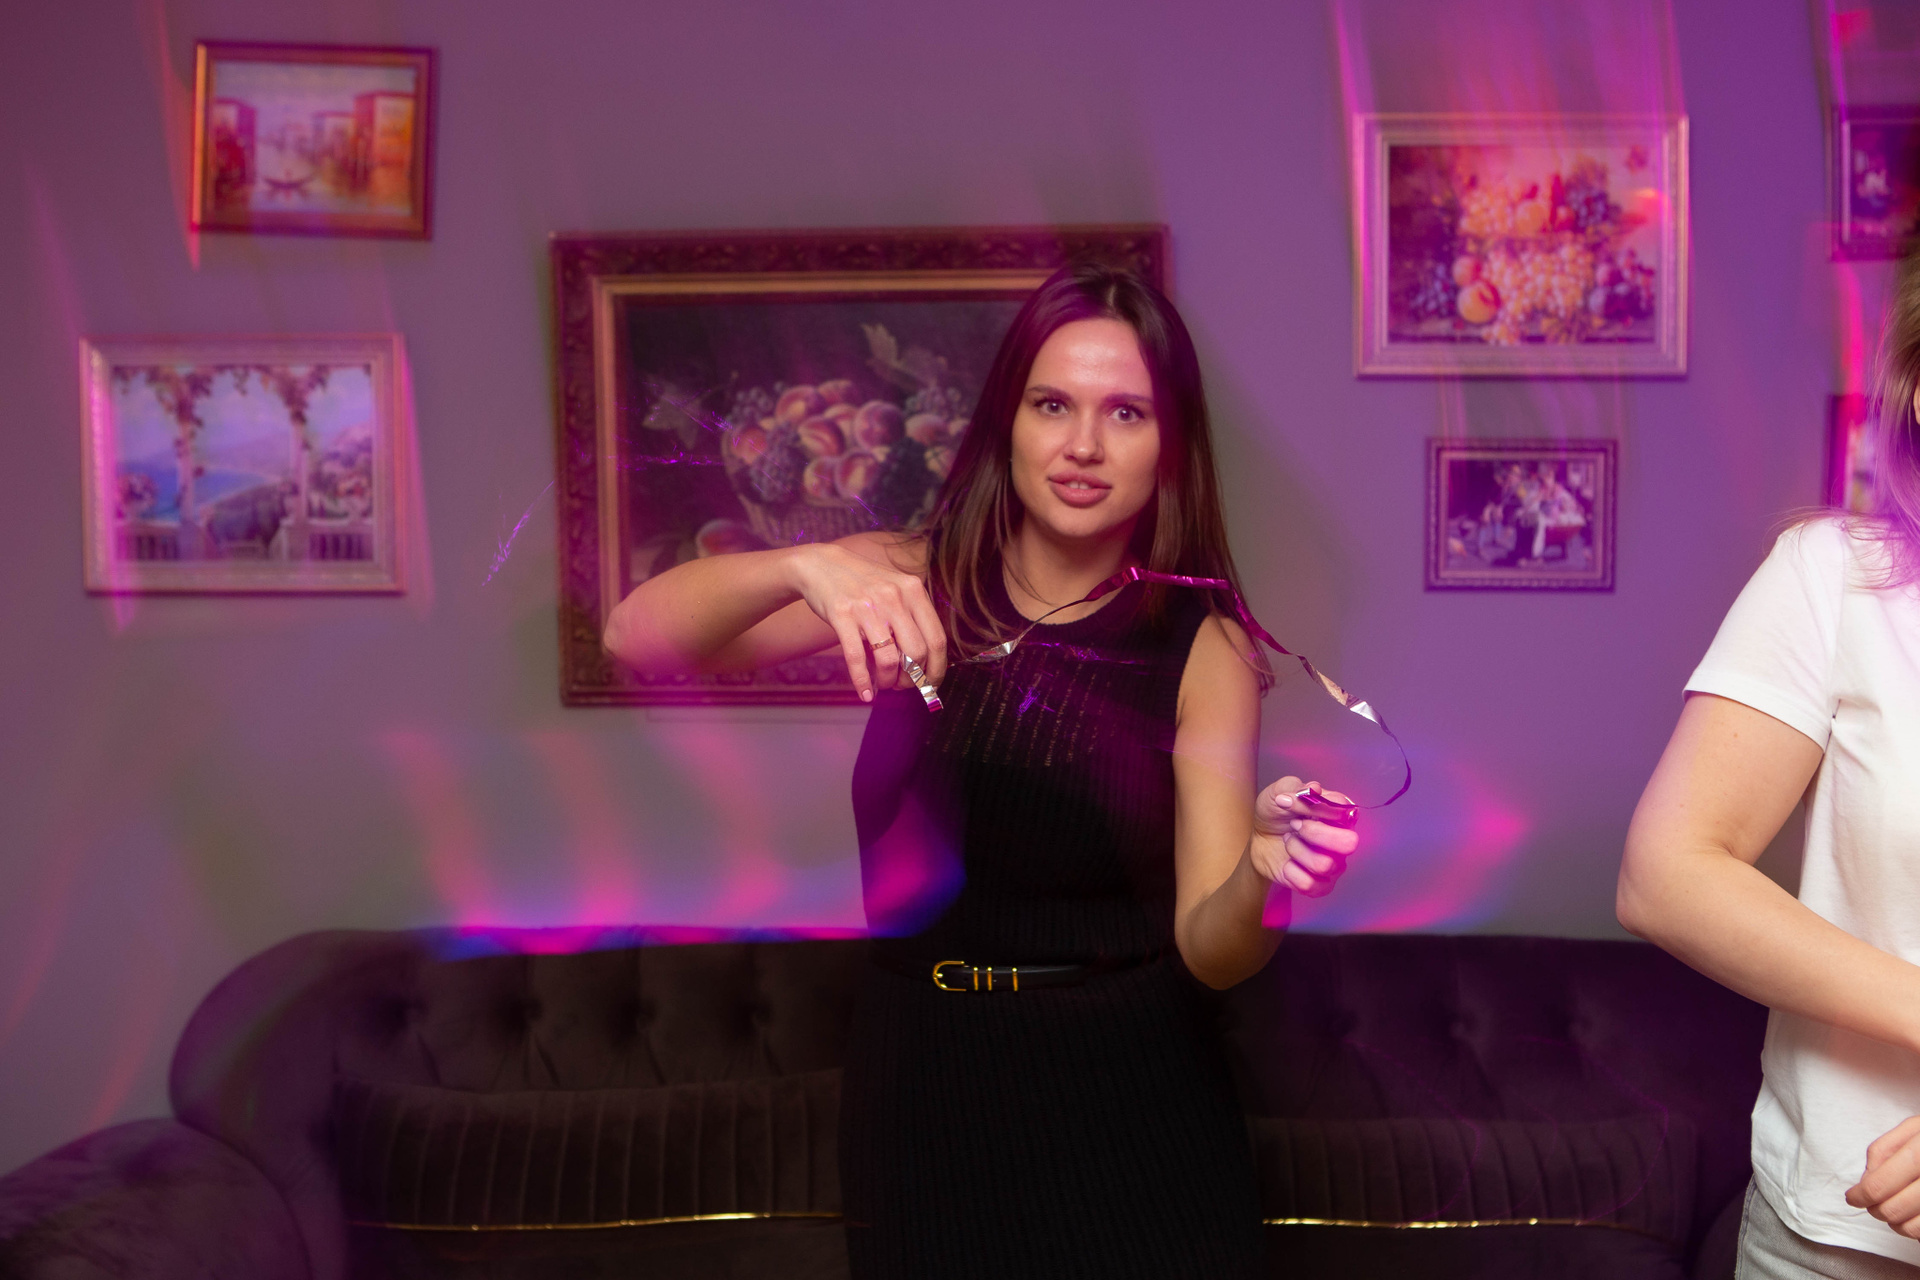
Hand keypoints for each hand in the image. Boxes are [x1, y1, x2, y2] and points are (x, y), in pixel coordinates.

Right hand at [788, 541, 946, 701]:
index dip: (936, 668)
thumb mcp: (895, 589)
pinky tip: (865, 693)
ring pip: (888, 658)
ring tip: (884, 685)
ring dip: (888, 681)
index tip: (931, 683)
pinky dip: (862, 681)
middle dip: (912, 678)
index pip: (937, 639)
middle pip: (916, 653)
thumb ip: (911, 617)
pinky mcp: (842, 615)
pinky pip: (856, 657)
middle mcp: (894, 597)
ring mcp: (868, 606)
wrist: (822, 565)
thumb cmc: (863, 583)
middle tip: (903, 685)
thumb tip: (923, 662)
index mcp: (913, 590)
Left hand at [1250, 777, 1357, 896]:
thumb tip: (1314, 789)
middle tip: (1295, 825)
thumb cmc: (1276, 813)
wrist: (1259, 838)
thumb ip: (1296, 789)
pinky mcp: (1320, 886)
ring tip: (1289, 841)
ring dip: (1296, 850)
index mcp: (1339, 816)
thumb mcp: (1278, 793)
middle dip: (1314, 833)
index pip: (1346, 813)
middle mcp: (1342, 841)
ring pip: (1324, 864)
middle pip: (1348, 843)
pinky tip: (1288, 863)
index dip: (1321, 811)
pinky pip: (1309, 884)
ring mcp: (1334, 865)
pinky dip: (1290, 872)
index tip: (1300, 808)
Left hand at [1848, 1116, 1919, 1236]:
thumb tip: (1866, 1179)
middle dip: (1876, 1210)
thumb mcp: (1914, 1128)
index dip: (1861, 1195)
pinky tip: (1916, 1217)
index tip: (1853, 1198)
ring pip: (1912, 1227)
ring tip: (1895, 1212)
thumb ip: (1884, 1149)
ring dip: (1897, 1224)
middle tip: (1872, 1206)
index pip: (1880, 1184)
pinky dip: (1917, 1230)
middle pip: (1893, 1209)